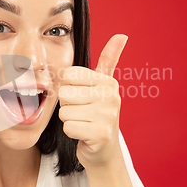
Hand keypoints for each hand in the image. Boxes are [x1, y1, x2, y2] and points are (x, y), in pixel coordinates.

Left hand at [58, 34, 127, 168]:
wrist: (104, 151)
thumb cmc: (97, 115)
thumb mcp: (102, 85)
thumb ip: (109, 60)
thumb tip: (122, 35)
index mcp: (108, 82)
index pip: (68, 75)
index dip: (69, 88)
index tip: (82, 98)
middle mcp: (111, 96)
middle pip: (64, 93)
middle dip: (68, 106)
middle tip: (83, 113)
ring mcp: (107, 115)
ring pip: (64, 111)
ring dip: (70, 120)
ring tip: (84, 123)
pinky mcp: (100, 134)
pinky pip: (68, 127)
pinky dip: (72, 133)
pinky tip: (84, 134)